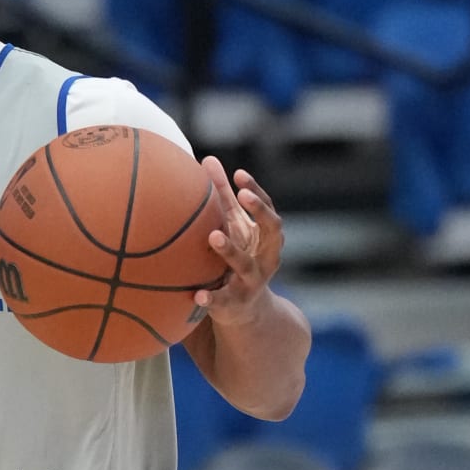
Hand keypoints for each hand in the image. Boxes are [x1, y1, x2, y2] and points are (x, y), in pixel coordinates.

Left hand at [195, 159, 283, 330]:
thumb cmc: (239, 256)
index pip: (268, 209)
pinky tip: (197, 294)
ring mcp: (253, 281)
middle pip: (272, 231)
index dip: (257, 193)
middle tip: (242, 196)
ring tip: (213, 235)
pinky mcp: (235, 303)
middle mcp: (266, 257)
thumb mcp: (234, 227)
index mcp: (266, 237)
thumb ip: (224, 197)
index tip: (240, 175)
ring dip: (230, 249)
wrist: (246, 310)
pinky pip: (224, 299)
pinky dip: (211, 297)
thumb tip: (208, 159)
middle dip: (259, 212)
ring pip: (245, 264)